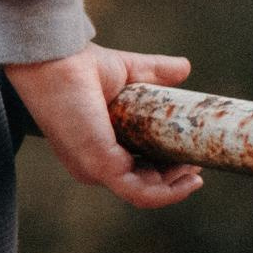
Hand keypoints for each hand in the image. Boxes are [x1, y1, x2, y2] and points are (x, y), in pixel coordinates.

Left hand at [3, 44, 203, 207]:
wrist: (56, 59)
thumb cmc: (78, 64)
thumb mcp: (126, 73)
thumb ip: (154, 73)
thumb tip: (185, 68)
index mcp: (93, 147)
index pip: (132, 170)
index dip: (162, 169)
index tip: (188, 158)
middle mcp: (90, 164)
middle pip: (141, 185)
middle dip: (173, 180)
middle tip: (196, 165)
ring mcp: (94, 167)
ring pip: (144, 193)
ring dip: (175, 187)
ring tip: (195, 171)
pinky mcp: (100, 166)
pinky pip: (140, 193)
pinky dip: (166, 192)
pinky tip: (187, 177)